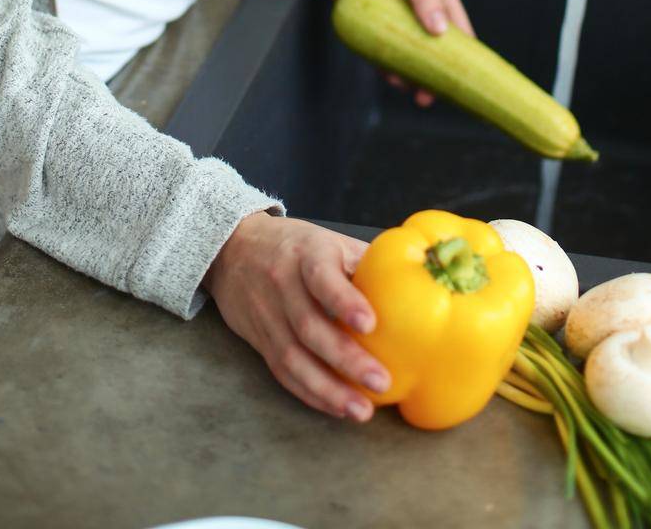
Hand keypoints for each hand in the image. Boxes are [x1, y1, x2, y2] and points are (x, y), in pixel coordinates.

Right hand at [202, 210, 390, 422]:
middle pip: (309, 326)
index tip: (371, 324)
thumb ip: (365, 262)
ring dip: (328, 389)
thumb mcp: (329, 241)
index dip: (344, 300)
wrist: (234, 249)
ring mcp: (268, 315)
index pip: (322, 277)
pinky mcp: (261, 341)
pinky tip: (337, 408)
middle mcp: (282, 284)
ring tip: (361, 410)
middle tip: (381, 381)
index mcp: (306, 254)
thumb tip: (416, 283)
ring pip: (294, 357)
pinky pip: (284, 372)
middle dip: (345, 358)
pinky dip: (311, 393)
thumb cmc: (297, 246)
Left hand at [316, 0, 475, 107]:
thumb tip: (441, 31)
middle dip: (435, 73)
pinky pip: (390, 50)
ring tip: (401, 85)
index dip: (464, 56)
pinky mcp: (381, 23)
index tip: (463, 84)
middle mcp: (424, 2)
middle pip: (438, 46)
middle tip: (425, 97)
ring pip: (414, 52)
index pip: (460, 26)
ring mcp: (401, 14)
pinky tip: (386, 74)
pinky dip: (390, 65)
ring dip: (411, 73)